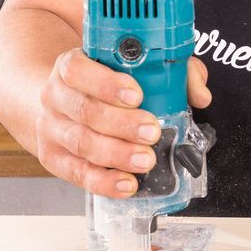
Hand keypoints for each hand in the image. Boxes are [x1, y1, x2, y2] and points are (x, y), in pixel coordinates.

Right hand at [33, 50, 210, 198]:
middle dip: (122, 124)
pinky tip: (127, 184)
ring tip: (146, 160)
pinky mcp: (53, 157)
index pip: (78, 70)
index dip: (106, 84)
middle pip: (85, 111)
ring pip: (81, 143)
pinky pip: (77, 173)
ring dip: (117, 155)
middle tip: (152, 132)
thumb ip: (170, 71)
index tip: (136, 94)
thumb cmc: (104, 83)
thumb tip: (200, 93)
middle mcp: (55, 96)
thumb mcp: (132, 67)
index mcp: (70, 66)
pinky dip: (103, 182)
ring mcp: (51, 128)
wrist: (64, 100)